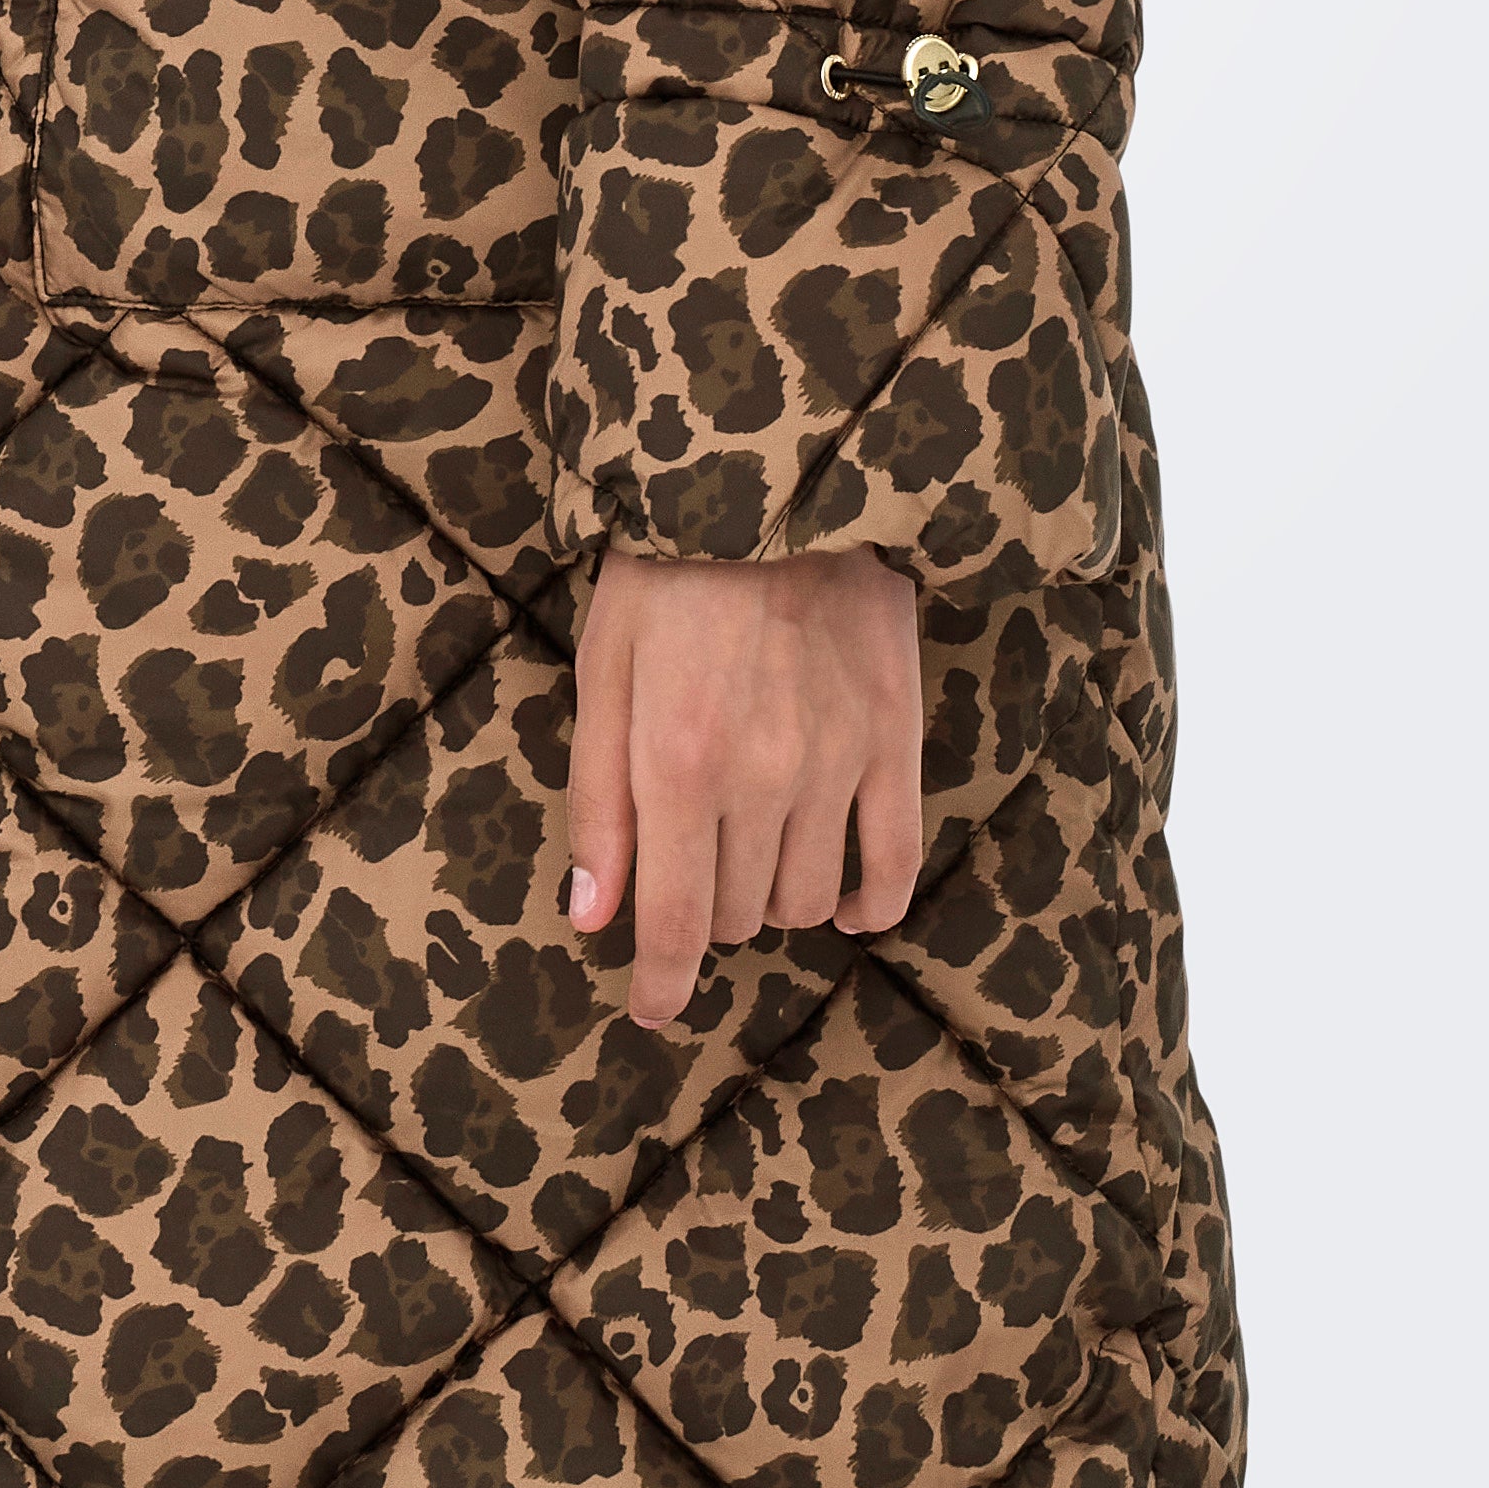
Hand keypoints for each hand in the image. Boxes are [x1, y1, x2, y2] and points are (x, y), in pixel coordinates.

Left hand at [561, 544, 924, 1025]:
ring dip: (773, 898)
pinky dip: (873, 905)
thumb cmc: (668, 571)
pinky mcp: (895, 740)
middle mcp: (759, 780)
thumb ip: (597, 800)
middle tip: (692, 861)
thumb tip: (591, 916)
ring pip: (806, 899)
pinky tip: (851, 910)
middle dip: (705, 909)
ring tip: (754, 852)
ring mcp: (837, 764)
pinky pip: (896, 862)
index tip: (651, 1009)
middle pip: (736, 914)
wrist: (777, 479)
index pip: (672, 923)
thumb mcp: (603, 671)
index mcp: (674, 764)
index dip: (658, 981)